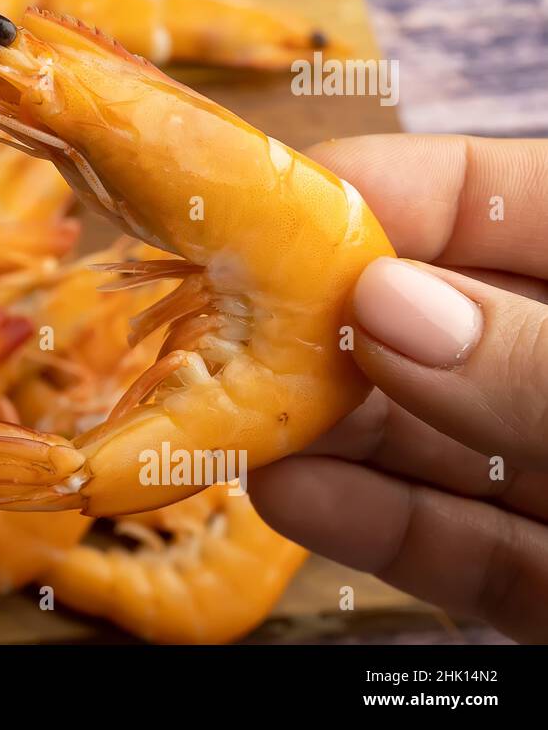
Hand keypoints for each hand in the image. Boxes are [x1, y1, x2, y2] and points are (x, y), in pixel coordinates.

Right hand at [250, 134, 547, 641]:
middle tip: (215, 324)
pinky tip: (288, 495)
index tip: (261, 205)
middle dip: (325, 323)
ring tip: (222, 414)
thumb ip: (544, 369)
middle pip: (438, 320)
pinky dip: (370, 521)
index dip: (380, 190)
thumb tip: (387, 302)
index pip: (499, 197)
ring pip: (430, 434)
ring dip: (321, 426)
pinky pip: (457, 539)